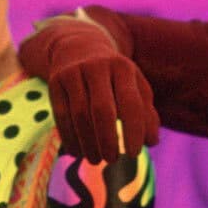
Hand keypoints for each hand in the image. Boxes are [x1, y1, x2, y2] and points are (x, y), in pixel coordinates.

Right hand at [19, 15, 158, 163]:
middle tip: (112, 160)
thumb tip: (152, 141)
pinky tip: (76, 152)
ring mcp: (74, 72)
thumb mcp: (134, 86)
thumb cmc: (114, 76)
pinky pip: (61, 115)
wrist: (79, 47)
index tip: (134, 154)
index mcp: (123, 68)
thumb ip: (147, 112)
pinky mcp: (55, 81)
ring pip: (80, 114)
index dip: (133, 130)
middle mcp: (98, 66)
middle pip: (102, 109)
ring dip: (88, 142)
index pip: (130, 103)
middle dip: (108, 139)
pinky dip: (69, 137)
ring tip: (95, 160)